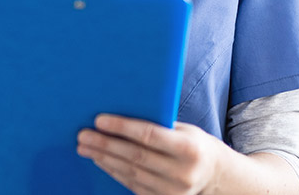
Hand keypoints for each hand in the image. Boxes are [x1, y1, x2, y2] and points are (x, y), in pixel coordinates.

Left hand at [77, 114, 228, 194]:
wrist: (216, 177)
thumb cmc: (196, 145)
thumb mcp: (185, 130)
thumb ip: (160, 124)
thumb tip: (123, 110)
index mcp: (188, 148)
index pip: (149, 135)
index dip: (122, 127)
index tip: (99, 120)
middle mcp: (181, 172)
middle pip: (134, 156)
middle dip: (105, 144)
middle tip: (83, 135)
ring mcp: (172, 191)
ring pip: (130, 172)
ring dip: (104, 159)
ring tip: (85, 147)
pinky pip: (132, 185)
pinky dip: (113, 171)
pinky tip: (100, 160)